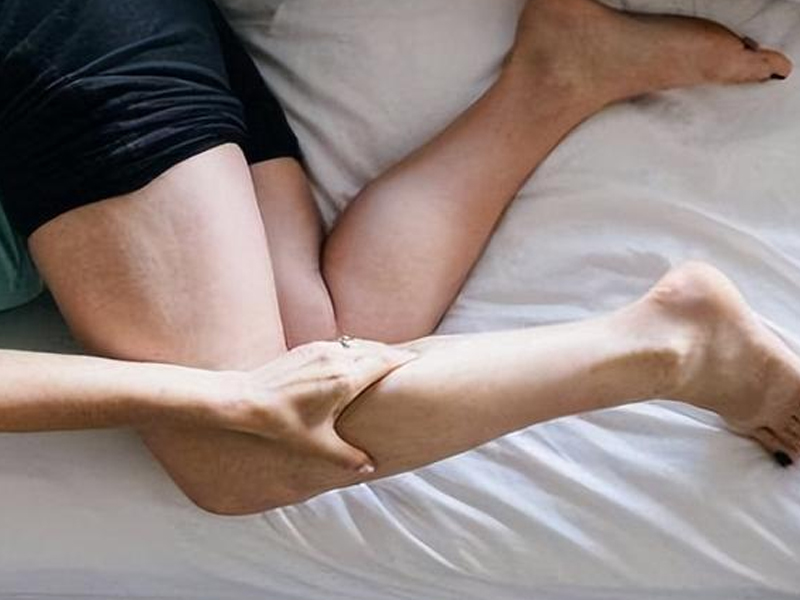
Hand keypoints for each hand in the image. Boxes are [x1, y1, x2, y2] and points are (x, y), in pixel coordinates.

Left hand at [217, 339, 416, 474]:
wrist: (243, 399)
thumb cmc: (280, 422)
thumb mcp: (316, 444)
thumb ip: (346, 457)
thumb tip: (370, 467)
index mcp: (345, 379)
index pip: (386, 361)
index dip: (406, 361)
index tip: (422, 362)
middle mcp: (337, 358)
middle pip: (377, 350)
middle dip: (395, 355)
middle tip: (414, 361)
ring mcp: (322, 349)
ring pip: (359, 345)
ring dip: (375, 351)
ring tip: (388, 362)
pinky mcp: (309, 348)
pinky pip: (342, 345)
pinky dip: (356, 351)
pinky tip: (356, 363)